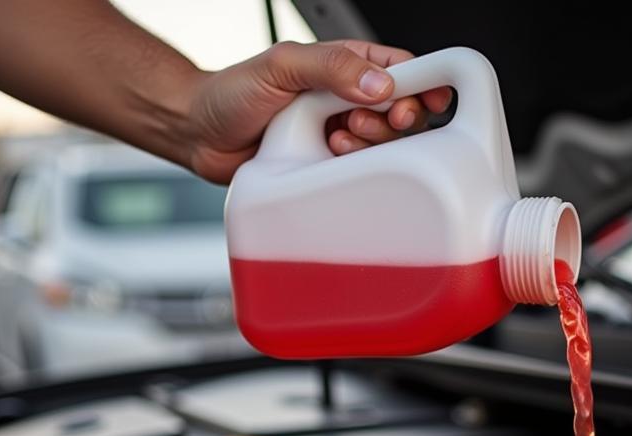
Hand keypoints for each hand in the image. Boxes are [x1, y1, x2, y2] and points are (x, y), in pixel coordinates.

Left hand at [188, 40, 452, 183]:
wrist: (200, 135)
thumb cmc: (233, 93)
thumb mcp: (282, 65)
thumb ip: (331, 66)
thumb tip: (378, 84)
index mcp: (344, 67)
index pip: (401, 71)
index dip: (422, 84)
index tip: (430, 98)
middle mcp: (346, 102)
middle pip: (401, 113)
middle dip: (394, 119)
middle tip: (363, 119)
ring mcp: (339, 137)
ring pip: (383, 147)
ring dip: (370, 143)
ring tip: (338, 136)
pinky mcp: (328, 170)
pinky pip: (358, 175)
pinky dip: (352, 169)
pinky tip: (330, 155)